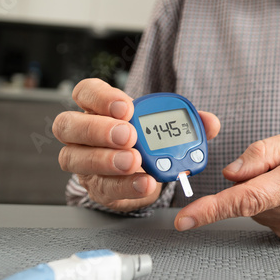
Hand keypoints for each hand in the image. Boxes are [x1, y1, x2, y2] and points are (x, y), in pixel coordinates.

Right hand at [53, 79, 219, 211]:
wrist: (143, 175)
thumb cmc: (148, 143)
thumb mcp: (167, 128)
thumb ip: (187, 122)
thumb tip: (211, 122)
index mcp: (98, 108)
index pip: (86, 92)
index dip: (101, 98)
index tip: (127, 108)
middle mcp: (82, 133)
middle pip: (69, 124)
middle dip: (99, 129)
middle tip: (129, 136)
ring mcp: (83, 160)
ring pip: (74, 158)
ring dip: (106, 160)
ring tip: (134, 162)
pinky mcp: (95, 187)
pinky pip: (102, 187)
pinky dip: (125, 186)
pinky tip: (144, 183)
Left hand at [175, 129, 279, 242]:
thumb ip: (262, 152)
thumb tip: (230, 173)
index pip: (246, 198)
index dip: (212, 209)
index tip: (186, 219)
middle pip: (247, 199)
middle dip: (249, 182)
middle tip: (278, 168)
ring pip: (255, 210)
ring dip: (262, 194)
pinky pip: (266, 218)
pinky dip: (271, 206)